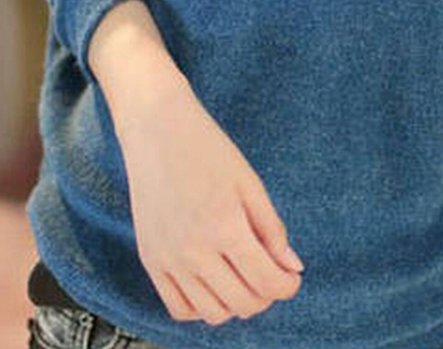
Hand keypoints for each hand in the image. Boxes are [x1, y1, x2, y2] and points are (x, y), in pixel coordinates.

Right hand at [115, 75, 304, 325]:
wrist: (157, 129)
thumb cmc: (207, 148)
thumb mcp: (249, 182)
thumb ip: (272, 229)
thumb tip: (292, 268)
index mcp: (225, 226)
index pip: (267, 283)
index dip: (287, 287)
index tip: (291, 278)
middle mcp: (194, 250)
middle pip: (243, 304)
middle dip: (266, 294)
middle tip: (270, 273)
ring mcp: (168, 258)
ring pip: (213, 313)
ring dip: (235, 302)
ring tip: (242, 275)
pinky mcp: (149, 258)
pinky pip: (179, 307)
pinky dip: (201, 305)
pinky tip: (212, 282)